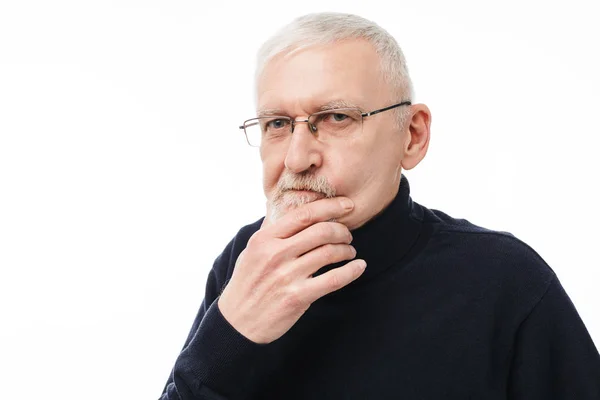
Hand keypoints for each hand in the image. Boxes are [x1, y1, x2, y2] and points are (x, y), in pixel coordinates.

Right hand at [217, 197, 366, 343]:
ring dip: (347, 250)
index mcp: (265, 239)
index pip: (304, 214)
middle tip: (348, 235)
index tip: (347, 205)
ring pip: (330, 252)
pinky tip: (359, 267)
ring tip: (349, 252)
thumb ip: (273, 231)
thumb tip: (292, 208)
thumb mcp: (252, 251)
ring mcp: (286, 276)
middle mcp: (275, 254)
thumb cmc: (247, 283)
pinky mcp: (297, 297)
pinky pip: (334, 279)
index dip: (331, 206)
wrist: (237, 322)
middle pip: (321, 231)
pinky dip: (352, 271)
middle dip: (342, 230)